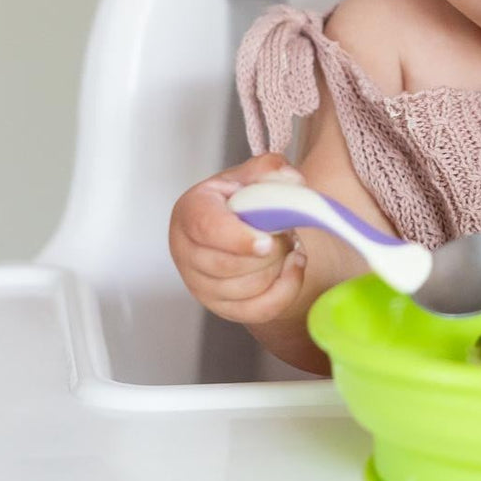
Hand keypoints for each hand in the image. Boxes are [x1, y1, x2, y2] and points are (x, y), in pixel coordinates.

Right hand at [169, 153, 309, 324]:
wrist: (246, 227)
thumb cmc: (243, 201)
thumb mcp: (254, 175)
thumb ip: (272, 169)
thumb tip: (291, 180)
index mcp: (190, 212)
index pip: (207, 229)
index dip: (238, 238)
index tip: (267, 242)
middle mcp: (186, 252)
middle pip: (227, 266)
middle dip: (269, 251)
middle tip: (286, 231)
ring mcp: (200, 285)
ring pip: (245, 289)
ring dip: (278, 267)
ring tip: (286, 245)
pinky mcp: (222, 307)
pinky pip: (258, 311)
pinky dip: (285, 290)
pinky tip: (294, 266)